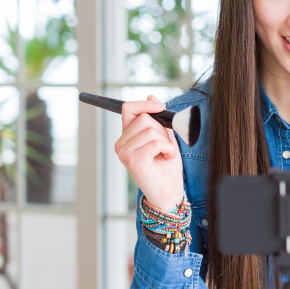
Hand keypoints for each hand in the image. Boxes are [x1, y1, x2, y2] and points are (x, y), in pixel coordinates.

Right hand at [114, 96, 184, 210]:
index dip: (145, 104)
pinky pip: (155, 142)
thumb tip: (151, 96)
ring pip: (151, 130)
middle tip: (166, 146)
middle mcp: (121, 144)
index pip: (128, 109)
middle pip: (143, 118)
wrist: (169, 192)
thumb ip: (158, 120)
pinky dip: (167, 148)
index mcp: (127, 137)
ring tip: (166, 154)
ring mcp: (124, 153)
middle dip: (161, 130)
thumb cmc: (166, 167)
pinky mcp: (133, 161)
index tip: (160, 107)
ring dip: (166, 141)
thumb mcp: (165, 138)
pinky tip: (167, 158)